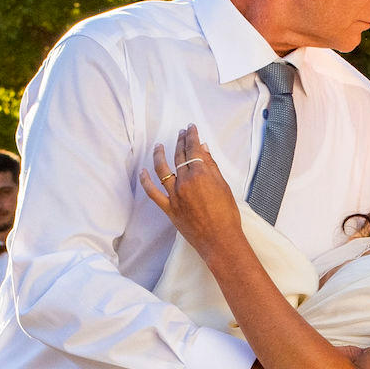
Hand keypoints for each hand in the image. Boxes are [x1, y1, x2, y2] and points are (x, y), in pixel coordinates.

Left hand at [140, 124, 241, 255]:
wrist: (220, 240)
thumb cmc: (227, 215)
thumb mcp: (223, 187)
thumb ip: (212, 167)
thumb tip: (204, 149)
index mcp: (201, 175)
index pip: (194, 149)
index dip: (192, 137)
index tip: (191, 128)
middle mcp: (185, 182)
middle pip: (179, 157)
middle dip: (179, 142)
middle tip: (180, 133)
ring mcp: (174, 195)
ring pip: (162, 170)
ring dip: (159, 155)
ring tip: (159, 146)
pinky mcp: (169, 208)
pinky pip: (153, 193)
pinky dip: (146, 181)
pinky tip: (142, 172)